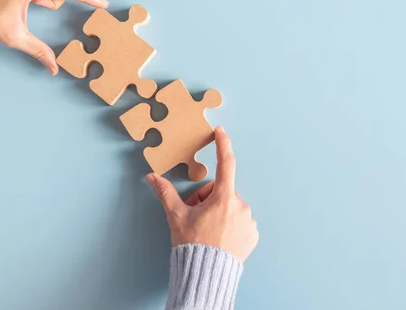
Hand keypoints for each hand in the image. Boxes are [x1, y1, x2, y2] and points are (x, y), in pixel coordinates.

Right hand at [146, 127, 258, 261]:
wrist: (207, 275)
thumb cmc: (192, 245)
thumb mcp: (177, 217)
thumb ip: (166, 193)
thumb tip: (152, 177)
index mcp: (223, 198)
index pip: (225, 163)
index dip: (222, 145)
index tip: (221, 132)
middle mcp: (240, 206)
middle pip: (222, 191)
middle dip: (208, 199)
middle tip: (195, 215)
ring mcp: (249, 221)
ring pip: (231, 207)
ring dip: (219, 212)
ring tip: (206, 230)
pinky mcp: (253, 234)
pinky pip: (241, 221)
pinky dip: (230, 225)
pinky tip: (219, 238)